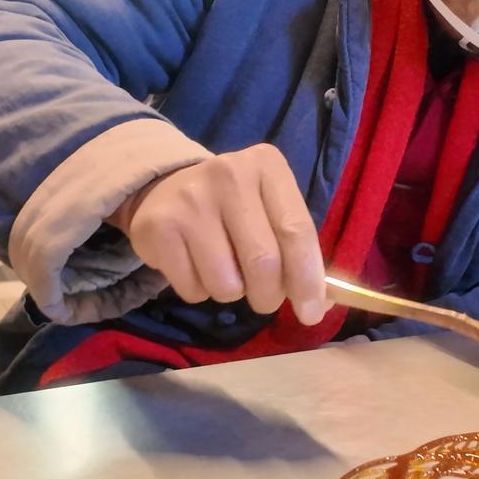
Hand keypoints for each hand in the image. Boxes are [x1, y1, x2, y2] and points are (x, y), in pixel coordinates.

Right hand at [109, 144, 328, 324]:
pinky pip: (193, 289)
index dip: (307, 280)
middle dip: (269, 296)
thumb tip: (319, 305)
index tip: (311, 313)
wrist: (165, 190)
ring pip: (227, 284)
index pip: (296, 231)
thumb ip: (298, 250)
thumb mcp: (270, 210)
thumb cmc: (233, 207)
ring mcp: (190, 199)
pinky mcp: (159, 227)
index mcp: (267, 165)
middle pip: (263, 262)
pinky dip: (200, 292)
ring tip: (224, 272)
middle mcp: (229, 174)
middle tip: (264, 299)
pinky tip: (194, 266)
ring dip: (231, 293)